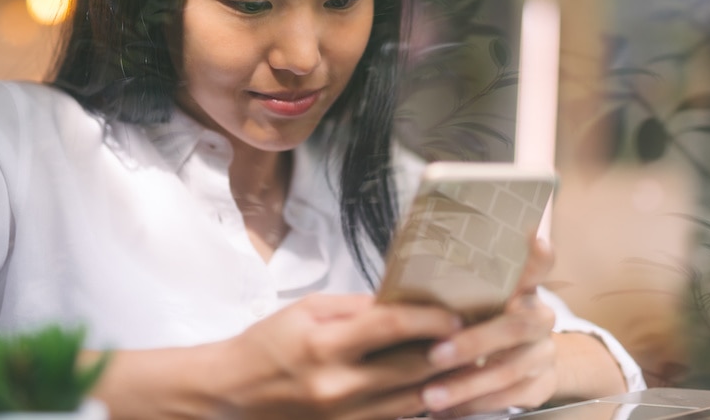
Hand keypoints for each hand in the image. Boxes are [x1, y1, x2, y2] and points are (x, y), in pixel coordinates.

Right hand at [207, 294, 461, 419]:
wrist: (231, 394)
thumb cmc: (267, 344)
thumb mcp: (308, 310)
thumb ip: (358, 308)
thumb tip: (405, 302)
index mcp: (324, 346)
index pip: (391, 327)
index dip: (430, 319)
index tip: (455, 314)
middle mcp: (338, 386)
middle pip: (412, 368)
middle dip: (450, 351)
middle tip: (479, 335)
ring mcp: (344, 416)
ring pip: (412, 400)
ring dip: (444, 381)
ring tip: (469, 361)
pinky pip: (397, 418)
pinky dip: (420, 402)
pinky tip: (438, 387)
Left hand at [419, 238, 559, 416]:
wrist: (529, 361)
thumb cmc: (486, 323)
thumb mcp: (478, 301)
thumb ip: (458, 290)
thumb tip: (402, 272)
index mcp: (523, 287)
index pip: (536, 263)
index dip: (537, 255)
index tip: (531, 241)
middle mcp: (539, 316)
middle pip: (515, 326)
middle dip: (472, 343)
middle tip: (435, 356)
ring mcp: (543, 351)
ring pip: (508, 369)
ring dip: (465, 384)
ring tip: (431, 394)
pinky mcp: (541, 383)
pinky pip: (508, 398)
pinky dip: (474, 405)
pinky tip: (447, 409)